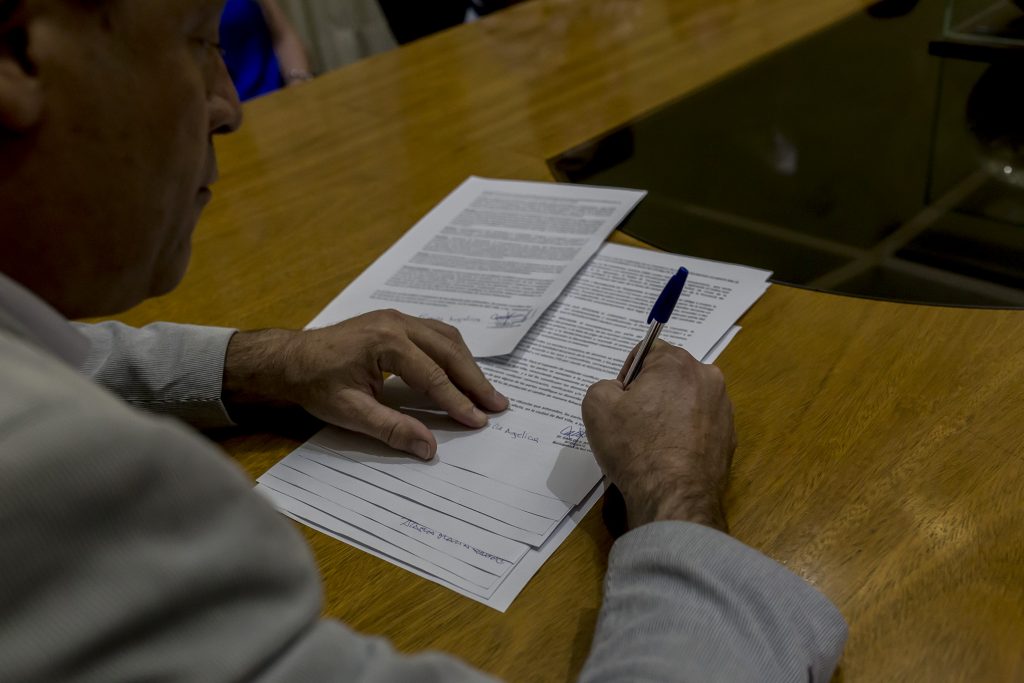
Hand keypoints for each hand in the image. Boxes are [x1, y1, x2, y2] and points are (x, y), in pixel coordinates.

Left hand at [223, 310, 507, 458]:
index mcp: (386, 342)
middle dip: (475, 381)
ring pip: (447, 338)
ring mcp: (397, 318)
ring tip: (486, 392)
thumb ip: (392, 429)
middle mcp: (397, 323)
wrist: (290, 359)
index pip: (433, 376)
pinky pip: (435, 334)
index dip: (457, 401)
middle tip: (497, 405)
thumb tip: (428, 448)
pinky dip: (454, 354)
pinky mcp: (396, 322)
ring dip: (468, 365)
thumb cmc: (315, 384)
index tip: (478, 421)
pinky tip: (463, 371)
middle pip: (449, 351)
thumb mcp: (350, 412)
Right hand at [582, 341, 735, 531]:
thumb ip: (603, 385)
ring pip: (686, 400)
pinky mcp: (729, 436)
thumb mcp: (596, 406)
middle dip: (650, 392)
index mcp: (677, 363)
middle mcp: (707, 378)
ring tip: (651, 442)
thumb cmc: (635, 447)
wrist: (673, 495)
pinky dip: (685, 434)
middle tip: (633, 422)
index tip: (621, 401)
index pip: (647, 352)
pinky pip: (700, 425)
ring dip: (669, 412)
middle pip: (670, 376)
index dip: (628, 375)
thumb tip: (618, 392)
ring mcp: (723, 408)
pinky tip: (669, 455)